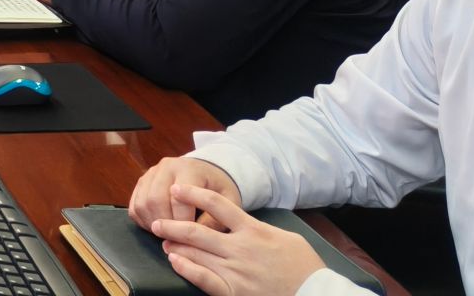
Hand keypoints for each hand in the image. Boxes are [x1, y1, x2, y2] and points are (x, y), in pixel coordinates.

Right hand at [130, 158, 241, 231]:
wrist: (208, 170)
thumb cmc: (218, 188)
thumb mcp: (228, 201)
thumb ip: (216, 219)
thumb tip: (198, 238)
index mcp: (189, 169)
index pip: (177, 199)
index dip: (182, 223)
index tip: (191, 239)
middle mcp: (166, 167)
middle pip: (155, 200)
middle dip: (165, 225)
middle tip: (177, 239)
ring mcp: (151, 173)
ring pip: (142, 203)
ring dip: (152, 224)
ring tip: (167, 235)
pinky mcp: (142, 181)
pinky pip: (134, 204)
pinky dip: (142, 220)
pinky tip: (157, 227)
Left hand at [151, 184, 324, 295]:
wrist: (316, 295)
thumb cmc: (305, 267)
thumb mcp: (287, 237)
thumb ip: (259, 228)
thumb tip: (241, 221)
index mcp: (253, 230)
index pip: (217, 205)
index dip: (193, 194)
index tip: (176, 188)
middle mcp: (240, 248)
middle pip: (197, 230)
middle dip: (172, 224)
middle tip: (157, 221)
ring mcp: (237, 272)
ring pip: (196, 253)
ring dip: (176, 245)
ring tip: (163, 239)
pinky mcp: (235, 292)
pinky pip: (204, 280)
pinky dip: (187, 269)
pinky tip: (175, 262)